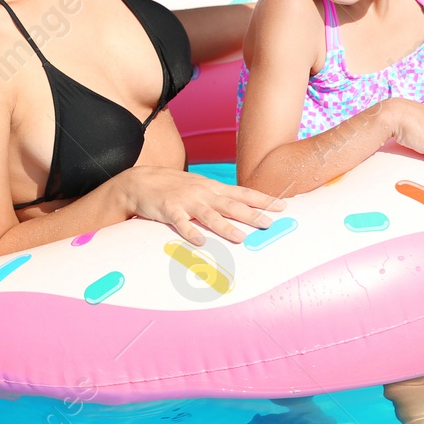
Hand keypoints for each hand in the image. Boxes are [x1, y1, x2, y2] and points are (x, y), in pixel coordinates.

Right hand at [116, 167, 282, 245]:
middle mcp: (203, 192)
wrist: (140, 181)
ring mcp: (186, 201)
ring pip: (209, 215)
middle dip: (252, 214)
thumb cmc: (173, 187)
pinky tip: (200, 242)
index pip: (243, 193)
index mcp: (212, 188)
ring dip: (225, 227)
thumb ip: (218, 198)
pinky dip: (190, 232)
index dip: (263, 199)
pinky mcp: (169, 209)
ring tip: (240, 238)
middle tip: (269, 223)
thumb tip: (241, 209)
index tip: (283, 206)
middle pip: (231, 204)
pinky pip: (181, 223)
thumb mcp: (199, 188)